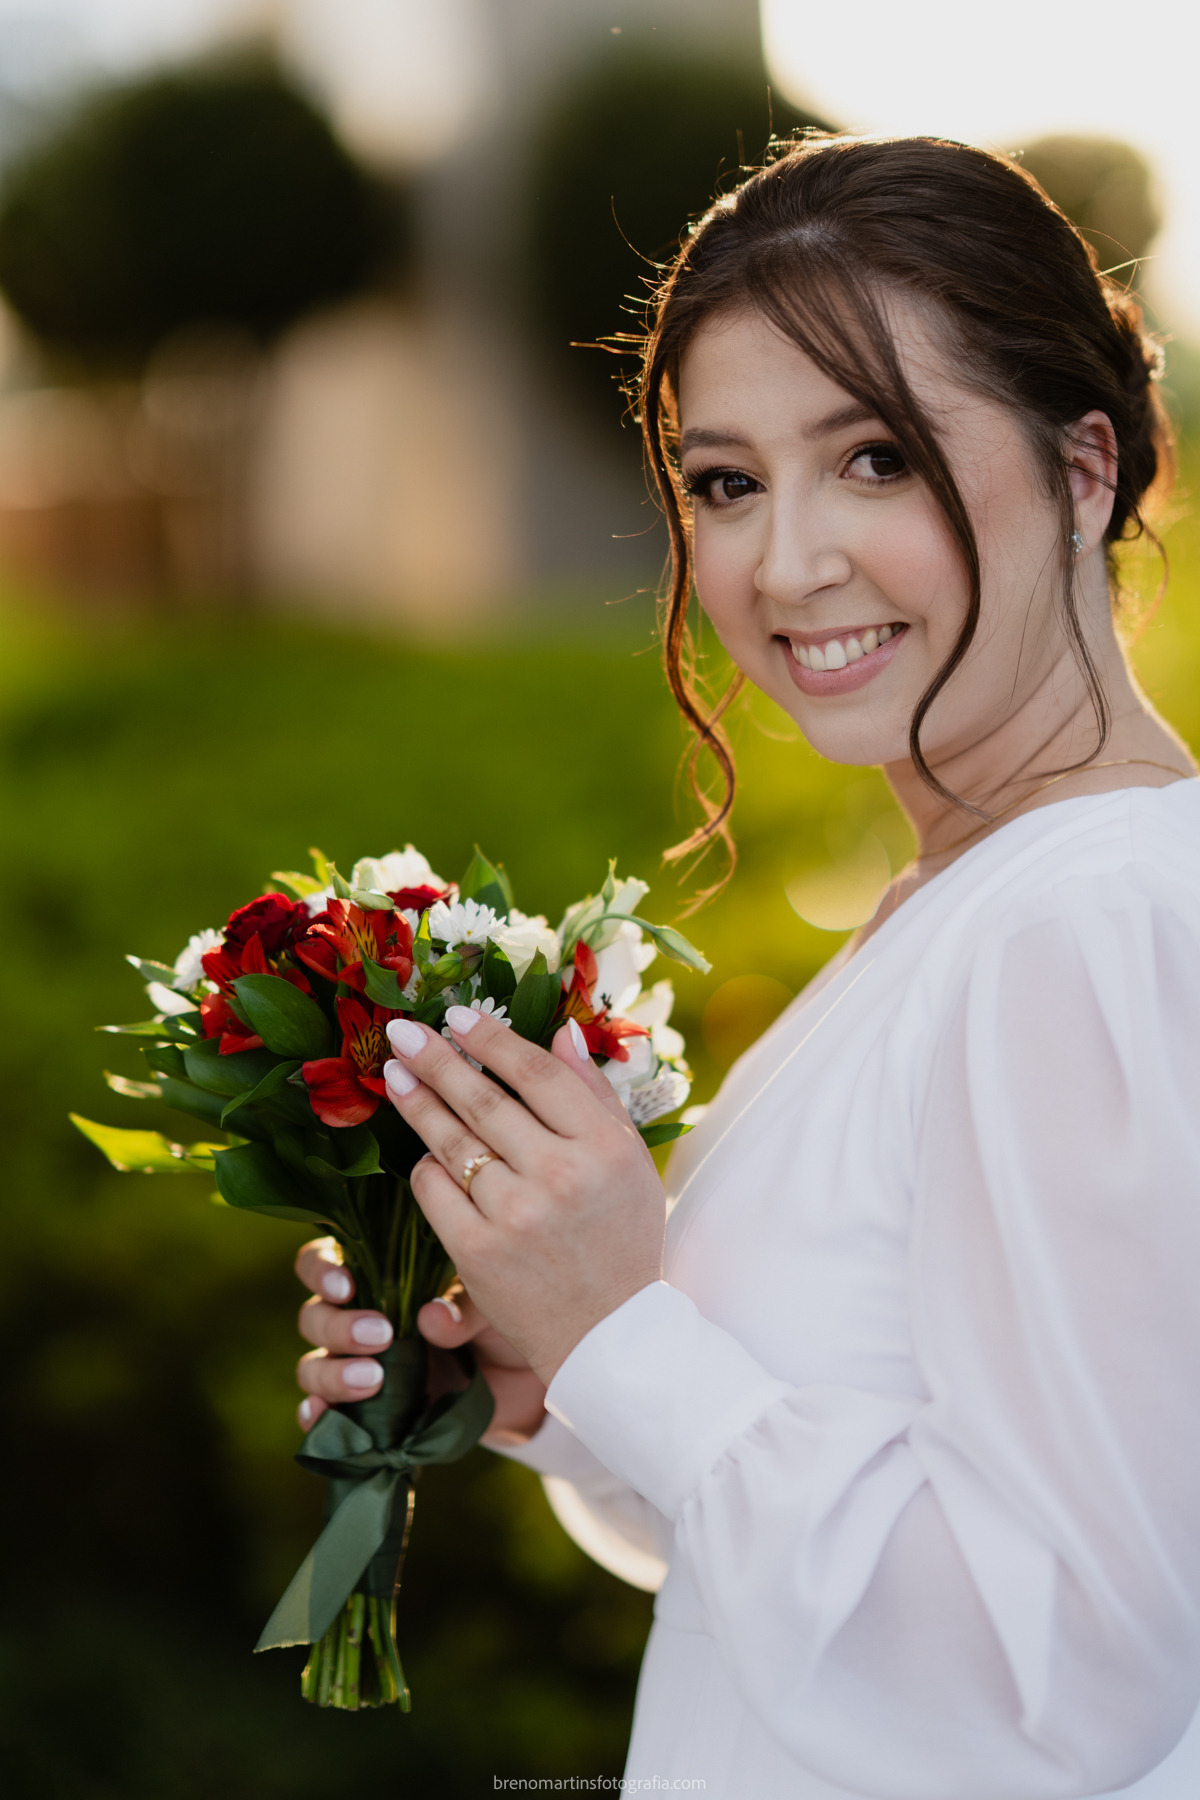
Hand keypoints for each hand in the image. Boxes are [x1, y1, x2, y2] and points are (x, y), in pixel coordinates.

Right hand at [293, 1239, 547, 1446]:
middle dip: (339, 1326)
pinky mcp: (366, 1412)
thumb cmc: (502, 1321)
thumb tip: (432, 1317)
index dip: (322, 1270)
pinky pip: (325, 1415)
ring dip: (333, 1374)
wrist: (526, 1383)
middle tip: (383, 1336)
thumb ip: (464, 1306)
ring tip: (375, 1381)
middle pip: (314, 1315)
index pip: (325, 1261)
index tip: (347, 1285)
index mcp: (379, 1278)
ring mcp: (357, 1367)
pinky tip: (324, 1416)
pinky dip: (317, 1416)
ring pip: (313, 1366)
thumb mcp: (493, 1301)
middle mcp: (358, 1319)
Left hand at [381, 1008, 665, 1385]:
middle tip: (403, 1032)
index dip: (491, 1039)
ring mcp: (516, 1215)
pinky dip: (426, 1168)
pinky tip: (423, 1152)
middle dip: (437, 1059)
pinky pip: (433, 1190)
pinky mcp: (477, 1252)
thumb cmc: (622, 1238)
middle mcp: (561, 1175)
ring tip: (395, 1075)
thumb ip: (596, 1094)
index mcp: (605, 1147)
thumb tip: (563, 1031)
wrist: (608, 1334)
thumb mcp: (630, 1162)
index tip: (457, 1016)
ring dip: (417, 1103)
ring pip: (452, 1142)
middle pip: (484, 1099)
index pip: (537, 1074)